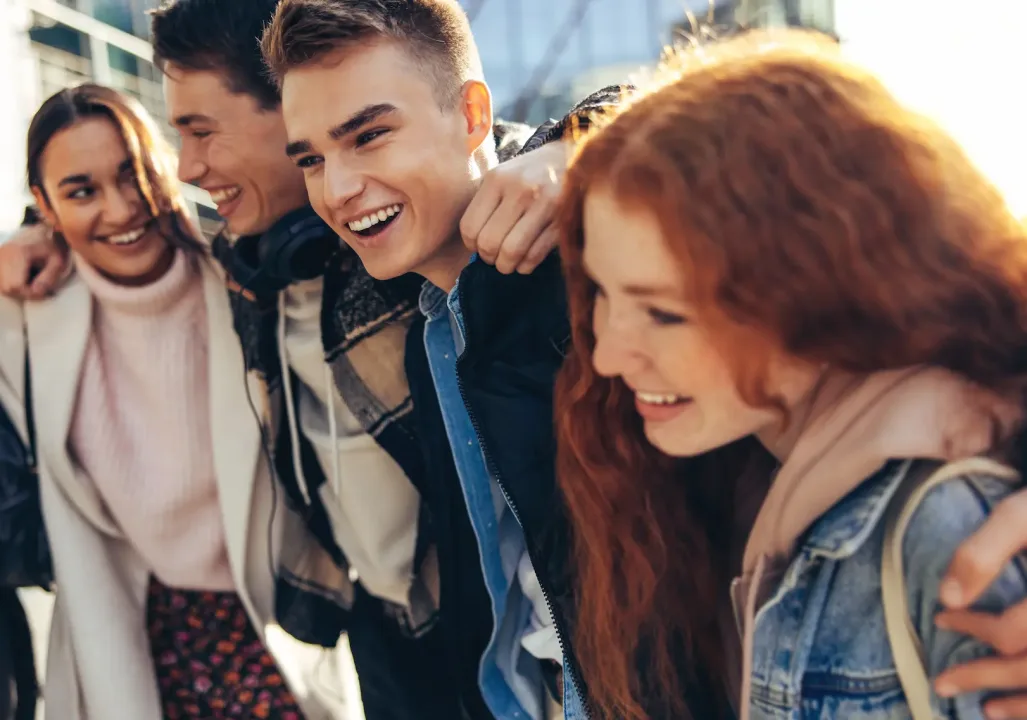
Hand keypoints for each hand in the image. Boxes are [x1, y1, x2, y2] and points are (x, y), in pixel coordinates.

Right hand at [0, 224, 67, 299]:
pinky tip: (26, 279)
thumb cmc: (53, 246)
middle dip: (25, 293)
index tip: (45, 293)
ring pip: (3, 286)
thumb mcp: (58, 261)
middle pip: (7, 287)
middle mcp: (3, 254)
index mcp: (19, 253)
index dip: (31, 294)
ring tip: (34, 283)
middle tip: (41, 290)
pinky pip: (1, 281)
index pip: (16, 285)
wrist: (42, 232)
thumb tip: (37, 293)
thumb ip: (49, 278)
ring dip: (19, 290)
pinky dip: (13, 285)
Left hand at [460, 140, 568, 274]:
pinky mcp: (562, 219)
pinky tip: (525, 263)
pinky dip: (526, 266)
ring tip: (508, 263)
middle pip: (489, 242)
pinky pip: (535, 254)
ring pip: (512, 251)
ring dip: (507, 265)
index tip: (479, 247)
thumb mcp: (503, 175)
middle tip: (494, 258)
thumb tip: (472, 241)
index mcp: (497, 179)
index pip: (470, 226)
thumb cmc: (531, 174)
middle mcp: (519, 190)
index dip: (472, 245)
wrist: (573, 159)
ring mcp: (543, 205)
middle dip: (489, 258)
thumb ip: (485, 202)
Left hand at [933, 487, 1026, 717]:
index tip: (941, 619)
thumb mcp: (1021, 515)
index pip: (1012, 631)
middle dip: (985, 677)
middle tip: (940, 683)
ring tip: (985, 708)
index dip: (971, 628)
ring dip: (1023, 704)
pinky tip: (1021, 708)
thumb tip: (946, 596)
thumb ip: (982, 552)